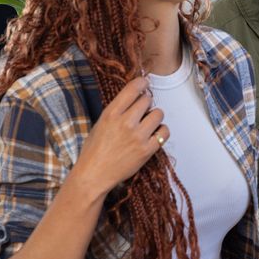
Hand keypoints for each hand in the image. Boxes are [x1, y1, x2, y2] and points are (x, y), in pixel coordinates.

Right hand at [68, 77, 167, 197]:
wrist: (94, 175)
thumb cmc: (94, 151)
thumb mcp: (100, 124)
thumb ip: (117, 111)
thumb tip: (134, 98)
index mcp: (111, 114)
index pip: (133, 89)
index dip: (142, 83)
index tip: (145, 83)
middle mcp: (125, 122)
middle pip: (147, 100)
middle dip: (146, 103)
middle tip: (142, 112)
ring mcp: (138, 136)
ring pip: (159, 113)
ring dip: (155, 117)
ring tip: (147, 124)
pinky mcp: (147, 150)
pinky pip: (164, 131)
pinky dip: (161, 131)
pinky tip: (154, 134)